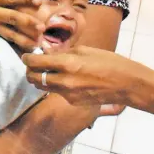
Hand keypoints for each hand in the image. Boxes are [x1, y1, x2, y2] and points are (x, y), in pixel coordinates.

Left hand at [23, 46, 149, 107]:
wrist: (127, 85)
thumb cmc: (109, 62)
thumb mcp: (85, 51)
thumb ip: (63, 53)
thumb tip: (46, 52)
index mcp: (68, 64)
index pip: (36, 62)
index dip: (27, 58)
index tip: (26, 56)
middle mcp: (64, 81)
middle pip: (34, 78)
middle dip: (30, 71)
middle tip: (33, 65)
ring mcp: (67, 94)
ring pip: (43, 87)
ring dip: (40, 79)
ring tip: (47, 71)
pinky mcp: (72, 102)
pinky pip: (57, 93)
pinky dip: (56, 86)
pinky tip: (66, 80)